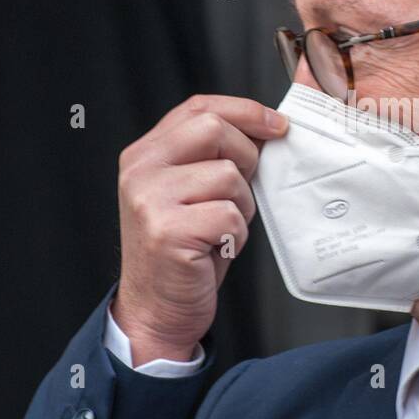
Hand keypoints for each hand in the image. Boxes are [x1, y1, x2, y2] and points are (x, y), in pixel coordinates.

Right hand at [111, 94, 287, 364]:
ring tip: (221, 229)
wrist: (155, 310)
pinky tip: (217, 248)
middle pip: (215, 130)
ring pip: (228, 176)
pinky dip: (236, 235)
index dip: (244, 110)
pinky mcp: (168, 231)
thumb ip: (211, 157)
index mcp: (145, 155)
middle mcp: (141, 171)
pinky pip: (230, 215)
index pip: (199, 108)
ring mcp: (151, 200)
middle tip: (241, 192)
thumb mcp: (189, 193)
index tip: (277, 125)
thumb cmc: (182, 252)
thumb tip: (266, 128)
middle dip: (246, 158)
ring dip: (241, 206)